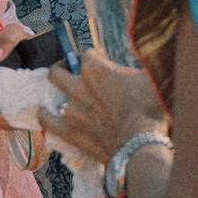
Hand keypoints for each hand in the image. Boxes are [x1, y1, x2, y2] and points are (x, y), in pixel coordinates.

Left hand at [42, 52, 168, 165]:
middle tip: (72, 72)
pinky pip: (48, 121)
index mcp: (96, 69)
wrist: (140, 144)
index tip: (102, 60)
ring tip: (67, 95)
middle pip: (58, 71)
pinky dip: (46, 115)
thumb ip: (143, 63)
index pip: (88, 54)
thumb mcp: (152, 77)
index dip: (96, 56)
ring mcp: (70, 110)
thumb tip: (146, 56)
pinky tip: (45, 112)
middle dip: (63, 68)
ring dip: (59, 93)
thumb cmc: (150, 108)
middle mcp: (78, 86)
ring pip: (52, 95)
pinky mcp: (68, 131)